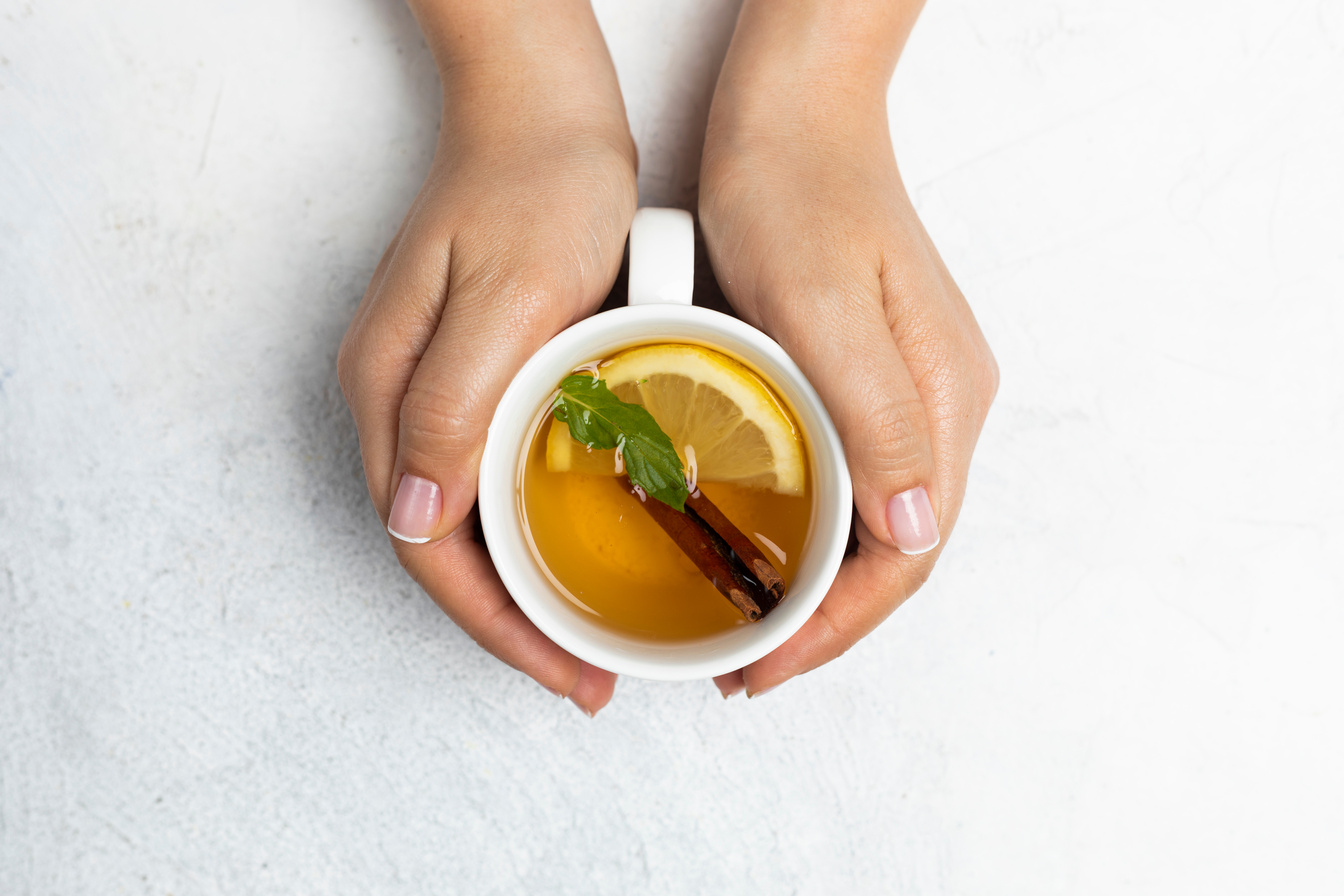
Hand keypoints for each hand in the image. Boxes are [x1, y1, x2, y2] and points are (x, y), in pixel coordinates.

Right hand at [337, 3, 636, 715]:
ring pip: (470, 523)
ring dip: (524, 587)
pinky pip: (495, 479)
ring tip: (590, 633)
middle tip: (589, 672)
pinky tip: (583, 549)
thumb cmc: (533, 187)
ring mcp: (433, 390)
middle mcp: (398, 403)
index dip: (494, 623)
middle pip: (443, 548)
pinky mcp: (475, 377)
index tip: (564, 668)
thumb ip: (453, 404)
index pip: (427, 546)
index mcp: (389, 393)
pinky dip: (535, 532)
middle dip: (510, 624)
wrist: (546, 112)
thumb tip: (413, 517)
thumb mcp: (505, 297)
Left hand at [698, 0, 997, 696]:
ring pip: (873, 524)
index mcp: (941, 400)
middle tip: (746, 666)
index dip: (837, 627)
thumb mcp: (821, 303)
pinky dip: (810, 533)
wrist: (794, 115)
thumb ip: (876, 415)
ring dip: (817, 588)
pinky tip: (764, 546)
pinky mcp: (872, 377)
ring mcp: (911, 391)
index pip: (905, 555)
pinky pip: (852, 481)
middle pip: (895, 552)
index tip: (765, 665)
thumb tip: (915, 533)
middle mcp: (940, 406)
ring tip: (750, 627)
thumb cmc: (799, 189)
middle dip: (825, 624)